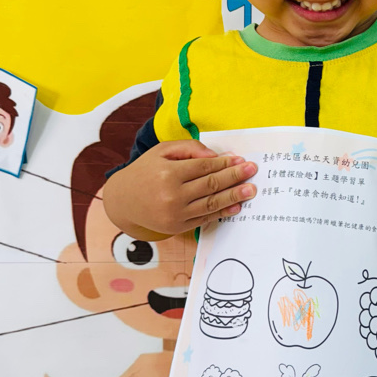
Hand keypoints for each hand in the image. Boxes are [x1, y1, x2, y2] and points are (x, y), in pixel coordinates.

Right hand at [103, 139, 256, 238]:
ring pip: (211, 203)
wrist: (123, 200)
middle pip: (211, 184)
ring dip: (234, 196)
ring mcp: (175, 214)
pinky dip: (222, 213)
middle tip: (252, 171)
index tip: (241, 160)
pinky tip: (236, 206)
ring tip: (250, 190)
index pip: (204, 167)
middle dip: (234, 177)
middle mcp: (171, 195)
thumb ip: (189, 149)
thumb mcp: (162, 152)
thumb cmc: (145, 171)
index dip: (225, 163)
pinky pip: (204, 218)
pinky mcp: (177, 227)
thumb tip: (216, 156)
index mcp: (168, 173)